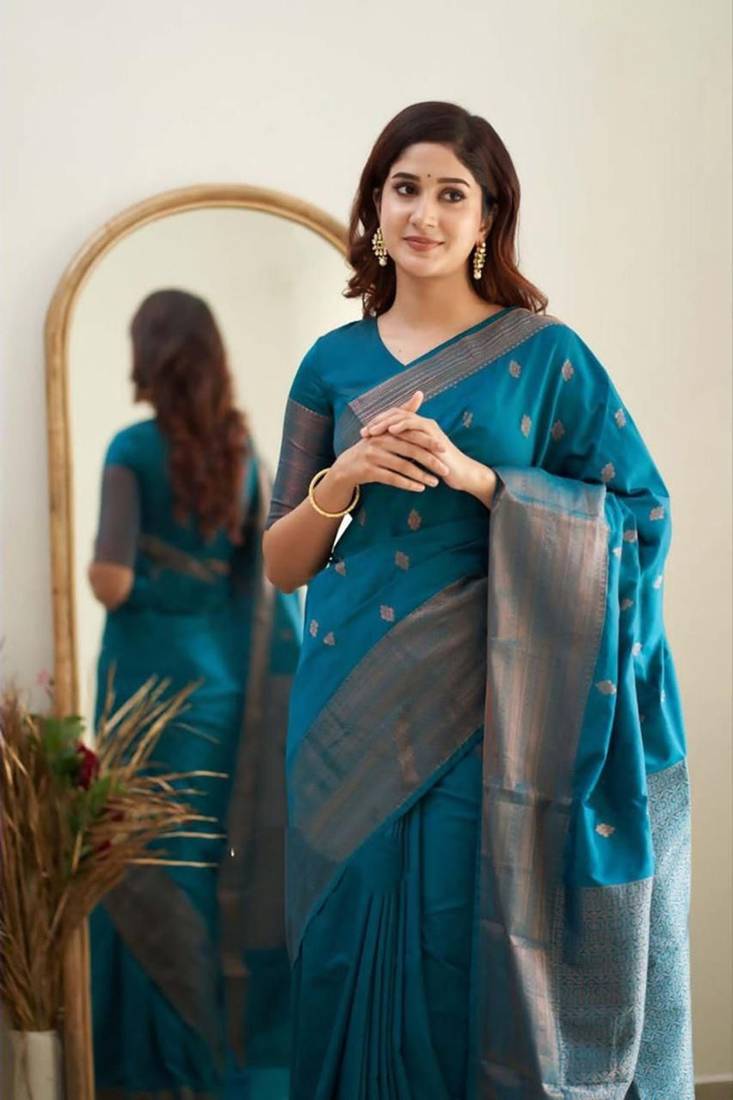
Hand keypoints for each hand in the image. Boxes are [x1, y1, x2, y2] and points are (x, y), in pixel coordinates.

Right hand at [327, 391, 449, 495]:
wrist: (347, 466)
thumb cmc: (372, 446)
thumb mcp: (385, 428)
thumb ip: (403, 412)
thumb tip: (420, 393)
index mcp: (386, 430)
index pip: (411, 435)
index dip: (429, 441)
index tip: (445, 449)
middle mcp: (379, 441)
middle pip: (410, 451)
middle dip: (430, 461)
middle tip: (445, 470)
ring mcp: (373, 456)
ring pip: (403, 467)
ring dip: (421, 476)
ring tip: (435, 483)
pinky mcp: (369, 471)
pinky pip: (392, 479)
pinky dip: (407, 484)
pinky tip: (419, 488)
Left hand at [360, 399, 489, 497]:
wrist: (461, 474)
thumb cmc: (440, 469)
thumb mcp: (418, 459)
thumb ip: (406, 452)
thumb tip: (388, 454)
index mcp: (418, 428)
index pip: (395, 418)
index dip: (379, 423)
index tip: (365, 433)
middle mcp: (423, 423)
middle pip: (396, 413)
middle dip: (378, 421)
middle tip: (364, 431)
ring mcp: (429, 427)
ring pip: (404, 416)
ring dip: (386, 423)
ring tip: (372, 430)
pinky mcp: (434, 434)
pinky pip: (416, 425)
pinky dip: (402, 425)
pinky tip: (391, 431)